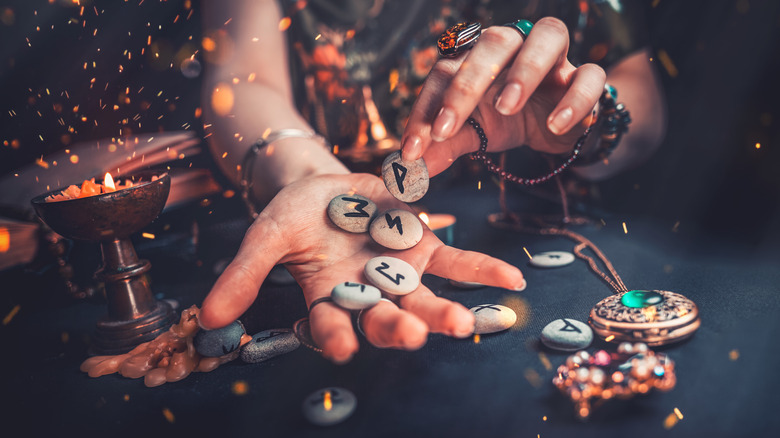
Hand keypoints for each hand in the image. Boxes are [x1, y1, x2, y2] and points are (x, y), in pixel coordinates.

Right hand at [199, 173, 524, 362]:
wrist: (322, 186)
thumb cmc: (292, 216)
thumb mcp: (264, 238)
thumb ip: (244, 275)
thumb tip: (209, 318)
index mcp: (326, 298)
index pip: (329, 325)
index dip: (335, 336)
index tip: (343, 348)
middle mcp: (367, 295)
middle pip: (384, 319)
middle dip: (399, 329)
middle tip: (413, 337)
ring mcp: (400, 274)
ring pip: (425, 299)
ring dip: (446, 312)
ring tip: (466, 323)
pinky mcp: (425, 250)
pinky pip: (458, 264)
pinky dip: (484, 272)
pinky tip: (512, 282)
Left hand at [401, 17, 605, 175]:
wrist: (558, 125)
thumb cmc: (509, 119)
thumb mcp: (474, 133)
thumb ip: (445, 145)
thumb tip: (409, 170)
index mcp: (479, 56)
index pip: (446, 69)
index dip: (425, 108)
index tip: (412, 150)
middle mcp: (515, 47)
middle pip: (493, 42)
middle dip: (466, 84)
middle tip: (446, 128)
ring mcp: (555, 58)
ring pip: (548, 36)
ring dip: (526, 70)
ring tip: (506, 107)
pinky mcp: (586, 77)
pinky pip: (590, 76)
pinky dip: (574, 99)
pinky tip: (555, 125)